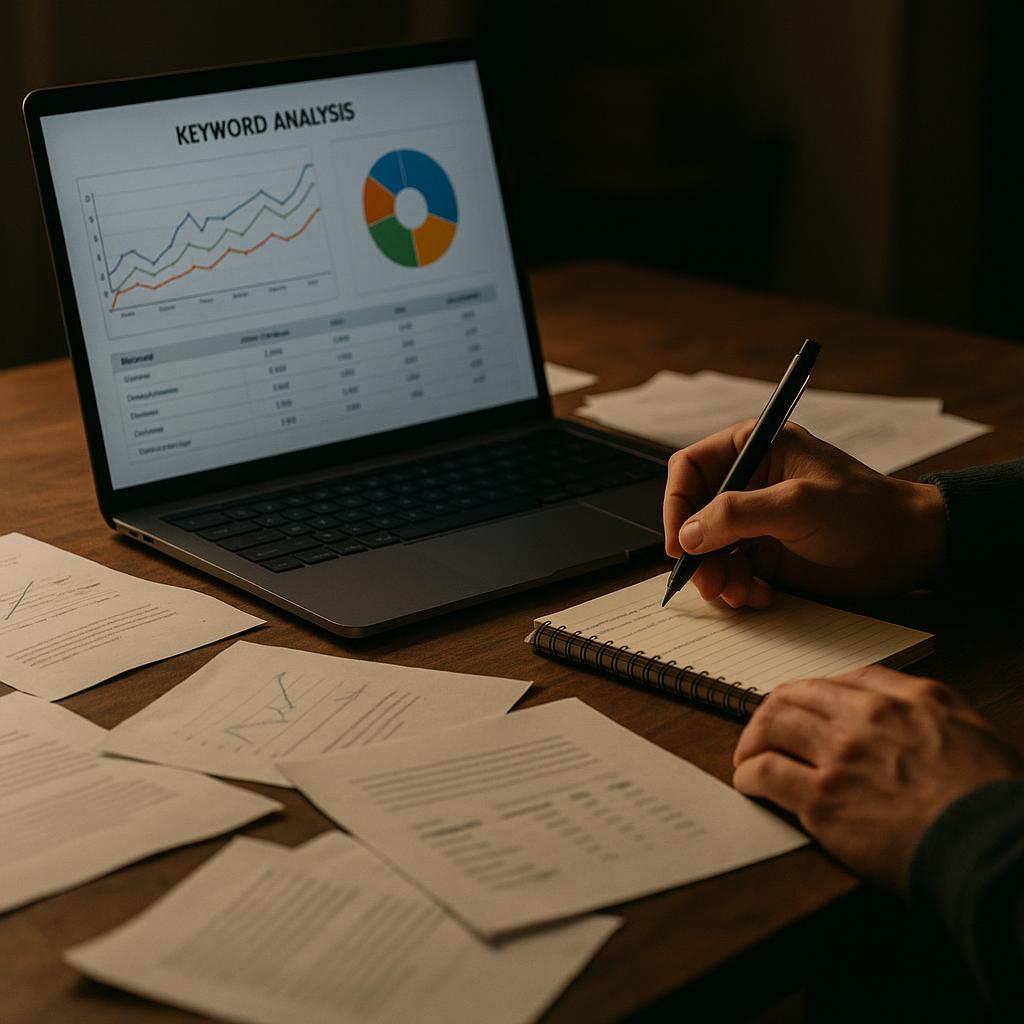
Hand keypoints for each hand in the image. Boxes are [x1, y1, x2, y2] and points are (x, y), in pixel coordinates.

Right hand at [662, 420, 946, 606]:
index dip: (676, 504)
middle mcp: (749, 481)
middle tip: (706, 581)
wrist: (911, 550)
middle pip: (693, 514)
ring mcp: (757, 520)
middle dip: (697, 550)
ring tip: (737, 594)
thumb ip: (736, 514)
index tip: (678, 543)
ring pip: (708, 548)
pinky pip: (731, 571)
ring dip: (716, 575)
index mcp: (754, 447)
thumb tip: (687, 534)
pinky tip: (758, 596)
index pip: (690, 469)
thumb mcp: (797, 505)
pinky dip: (736, 587)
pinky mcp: (767, 553)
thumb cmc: (865, 512)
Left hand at [732, 666, 1021, 890]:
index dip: (814, 695)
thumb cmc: (991, 798)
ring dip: (753, 739)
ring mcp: (841, 756)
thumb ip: (929, 707)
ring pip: (772, 724)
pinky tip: (750, 784)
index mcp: (907, 698)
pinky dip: (750, 775)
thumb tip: (899, 703)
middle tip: (765, 732)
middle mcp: (868, 717)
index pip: (841, 679)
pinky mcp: (822, 799)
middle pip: (796, 695)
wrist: (991, 848)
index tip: (804, 711)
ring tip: (750, 757)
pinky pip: (766, 772)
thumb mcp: (972, 729)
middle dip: (773, 711)